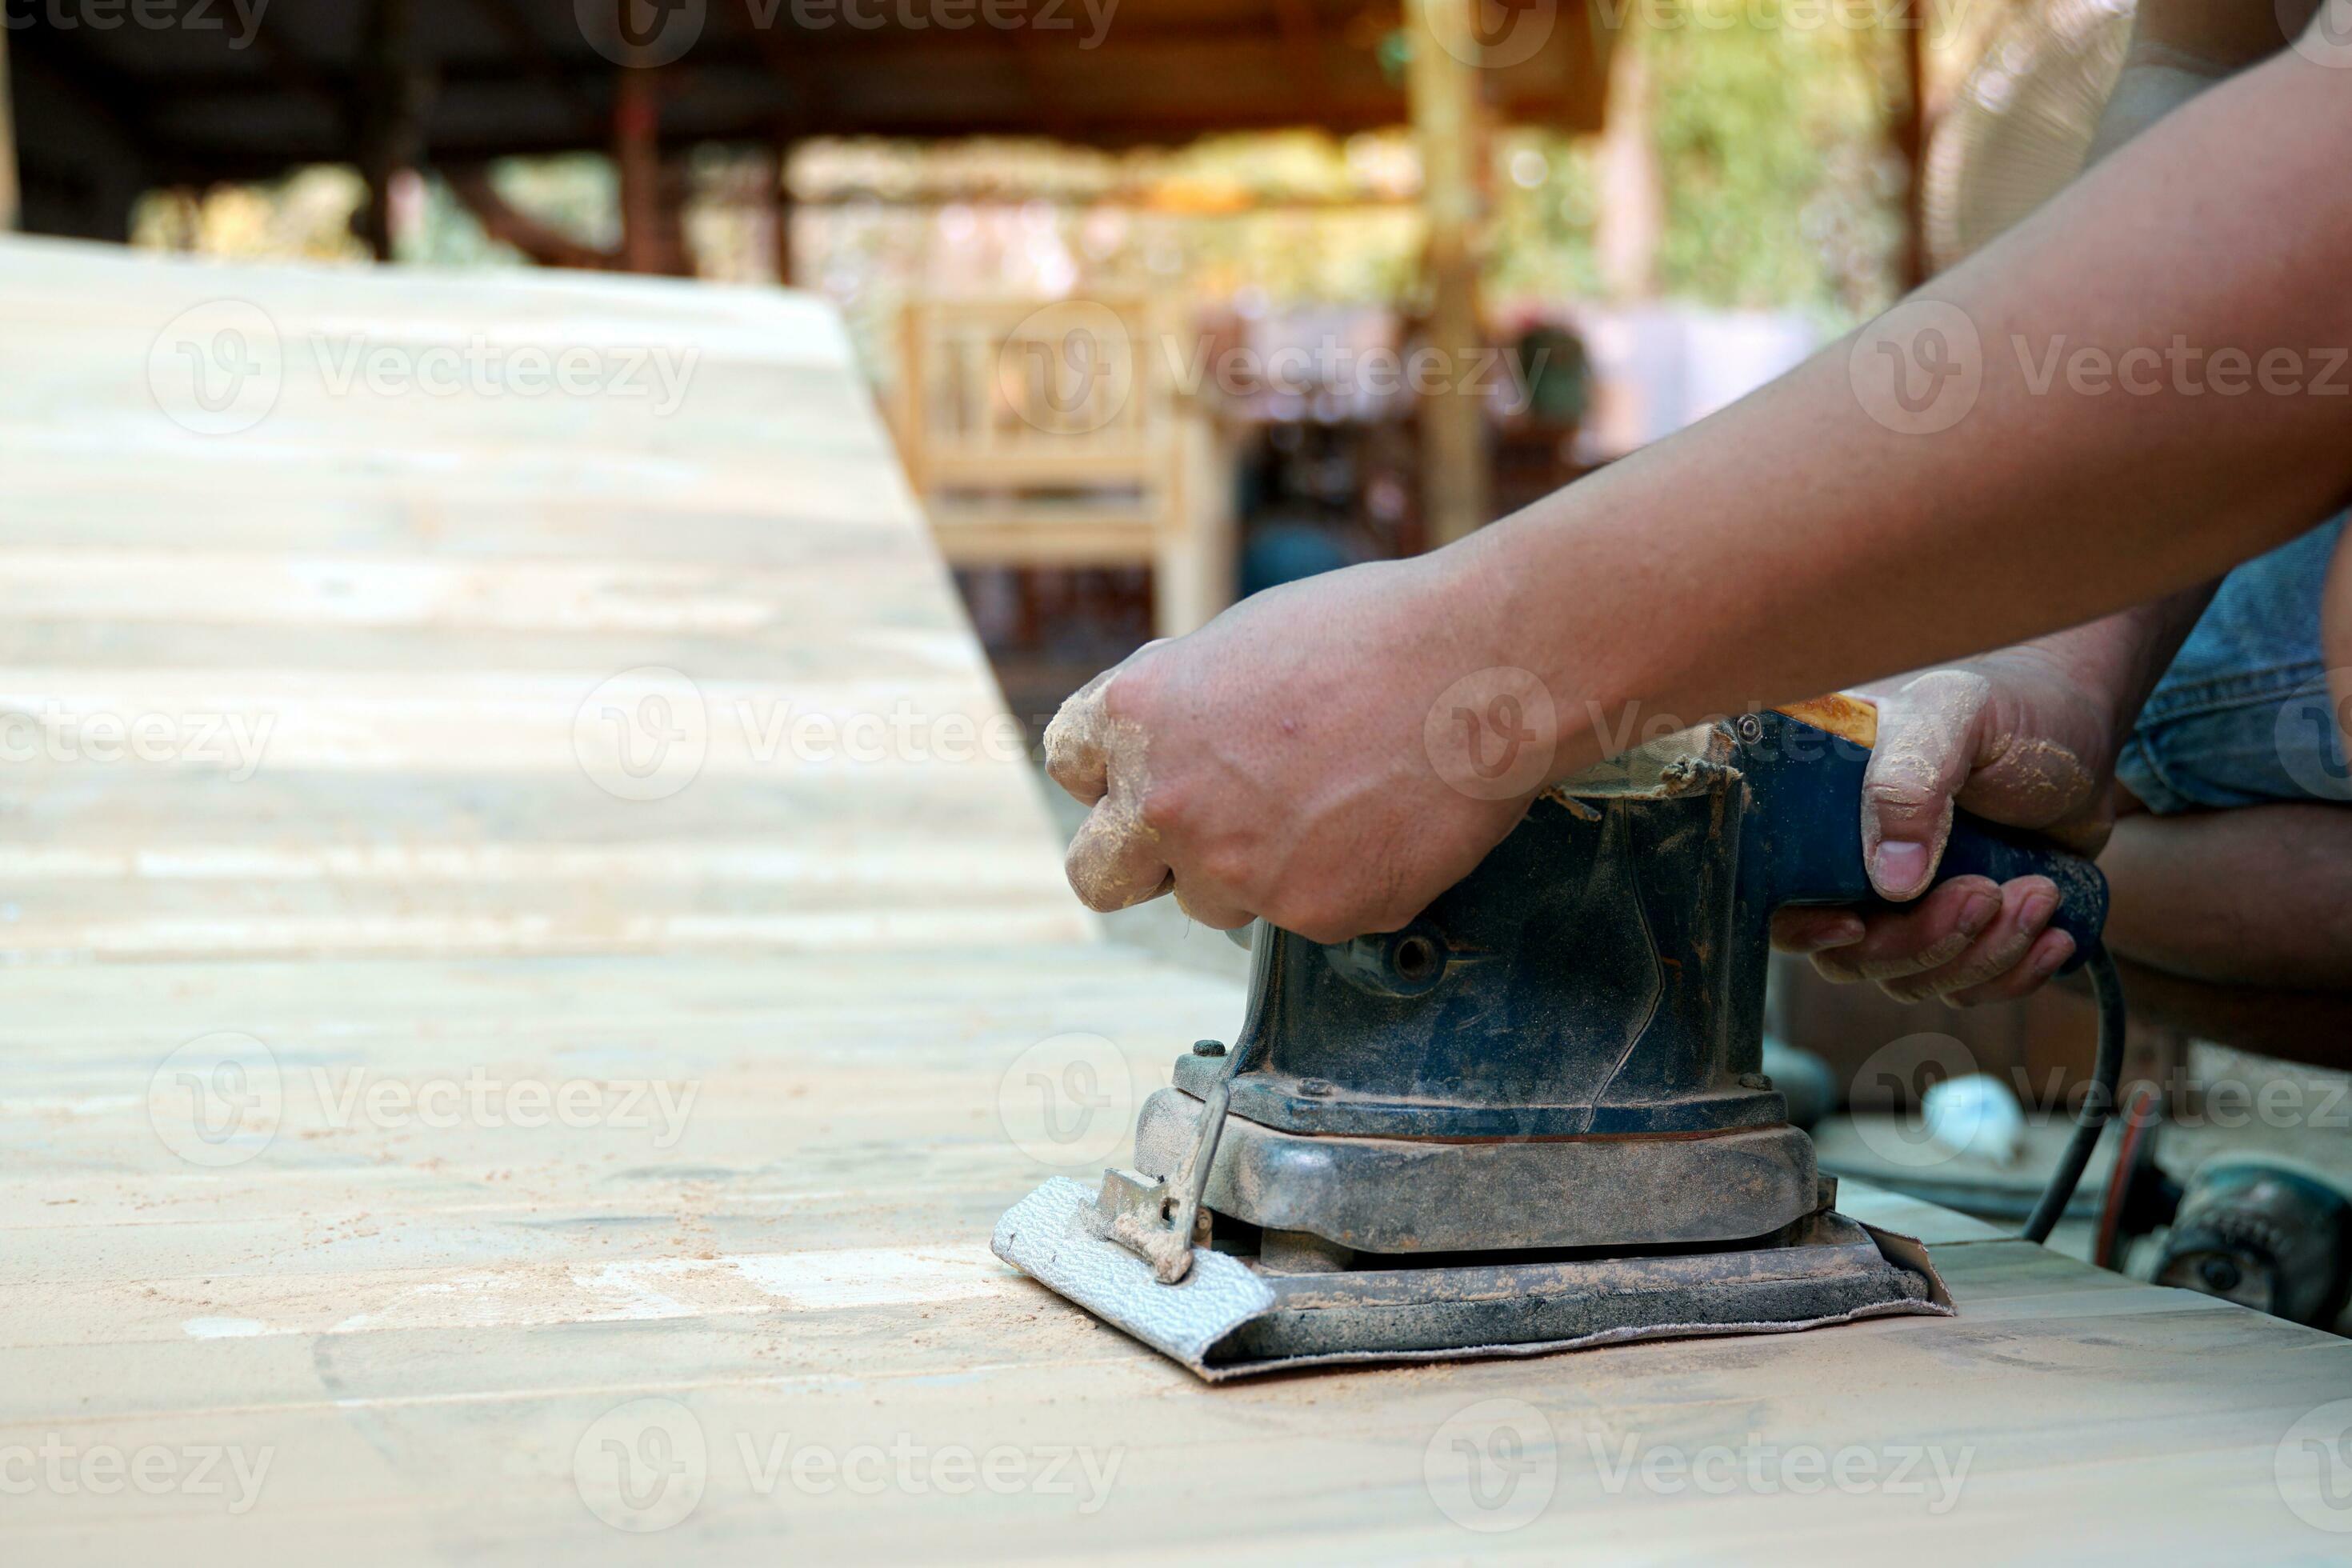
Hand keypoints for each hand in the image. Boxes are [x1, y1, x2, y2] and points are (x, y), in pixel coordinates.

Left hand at [1042, 555, 1548, 942]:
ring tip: (1333, 803)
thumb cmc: (1375, 633)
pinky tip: (1380, 823)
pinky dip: (1335, 883)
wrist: (1481, 667)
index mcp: (1137, 717)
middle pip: (1097, 876)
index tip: (1154, 771)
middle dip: (1139, 863)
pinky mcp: (1310, 914)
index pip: (1070, 769)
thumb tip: (1170, 757)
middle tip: (1201, 837)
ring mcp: (1235, 870)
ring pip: (1209, 903)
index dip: (1113, 772)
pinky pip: (1301, 916)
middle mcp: (1167, 803)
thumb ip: (1183, 712)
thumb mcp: (1241, 644)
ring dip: (1251, 871)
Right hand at [1770, 654, 2119, 1003]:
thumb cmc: (2009, 707)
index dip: (1803, 926)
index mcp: (1822, 814)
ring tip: (2039, 894)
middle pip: (1850, 954)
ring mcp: (1907, 907)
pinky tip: (2053, 935)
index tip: (1855, 923)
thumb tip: (1890, 883)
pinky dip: (2013, 976)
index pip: (1778, 893)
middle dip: (1924, 942)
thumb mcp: (1957, 715)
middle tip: (1987, 892)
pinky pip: (1967, 989)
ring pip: (1912, 979)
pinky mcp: (1963, 932)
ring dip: (1981, 955)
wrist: (2084, 726)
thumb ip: (1910, 781)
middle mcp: (1853, 867)